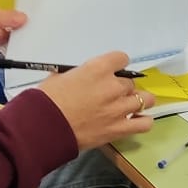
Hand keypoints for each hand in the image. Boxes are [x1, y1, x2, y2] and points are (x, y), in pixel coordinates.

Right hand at [35, 51, 157, 150]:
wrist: (42, 128)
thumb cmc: (46, 100)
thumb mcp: (61, 76)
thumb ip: (81, 74)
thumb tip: (86, 77)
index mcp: (98, 69)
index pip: (122, 58)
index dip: (116, 65)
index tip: (111, 71)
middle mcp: (113, 86)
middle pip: (130, 82)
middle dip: (121, 87)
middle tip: (109, 95)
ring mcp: (119, 108)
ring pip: (144, 99)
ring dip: (136, 101)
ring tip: (127, 106)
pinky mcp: (119, 129)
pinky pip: (145, 123)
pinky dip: (143, 121)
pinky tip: (135, 120)